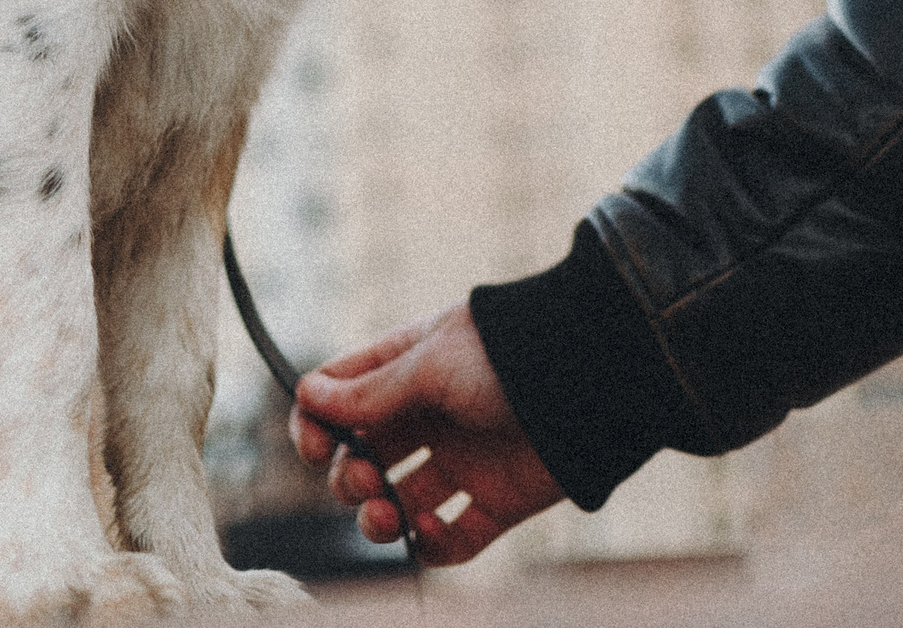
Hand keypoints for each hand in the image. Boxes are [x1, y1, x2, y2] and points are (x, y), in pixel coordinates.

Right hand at [288, 303, 564, 564]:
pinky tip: (426, 532)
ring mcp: (462, 460)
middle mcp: (429, 415)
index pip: (340, 397)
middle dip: (347, 477)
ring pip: (397, 502)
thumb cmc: (507, 356)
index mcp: (408, 367)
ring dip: (377, 518)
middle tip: (364, 479)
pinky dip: (431, 545)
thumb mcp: (431, 365)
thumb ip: (371, 391)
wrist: (594, 383)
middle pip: (361, 456)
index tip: (315, 445)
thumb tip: (308, 396)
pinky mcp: (496, 501)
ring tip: (387, 518)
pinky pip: (451, 537)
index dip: (316, 424)